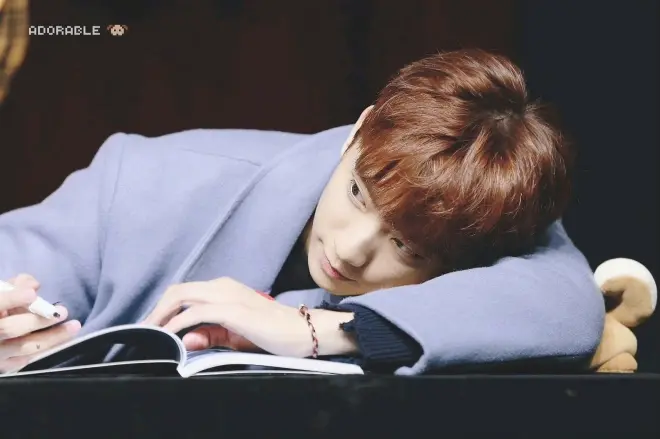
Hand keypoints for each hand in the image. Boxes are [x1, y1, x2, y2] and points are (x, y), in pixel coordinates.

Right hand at [0, 274, 80, 372]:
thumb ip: (16, 286)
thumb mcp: (4, 293)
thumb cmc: (1, 308)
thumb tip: (34, 285)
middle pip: (10, 329)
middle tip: (62, 312)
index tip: (31, 294)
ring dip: (52, 337)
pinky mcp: (5, 366)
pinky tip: (63, 340)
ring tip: (74, 326)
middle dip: (38, 320)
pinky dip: (47, 348)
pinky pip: (29, 358)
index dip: (11, 299)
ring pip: (24, 347)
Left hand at [143, 277, 318, 357]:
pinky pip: (196, 313)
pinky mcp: (233, 310)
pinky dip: (177, 323)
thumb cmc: (273, 333)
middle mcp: (223, 286)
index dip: (164, 308)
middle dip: (156, 310)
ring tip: (150, 333)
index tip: (151, 327)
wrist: (303, 331)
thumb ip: (211, 336)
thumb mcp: (235, 336)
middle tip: (143, 330)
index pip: (186, 292)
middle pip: (178, 290)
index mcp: (224, 288)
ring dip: (162, 314)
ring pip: (182, 296)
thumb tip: (183, 339)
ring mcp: (228, 295)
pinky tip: (169, 335)